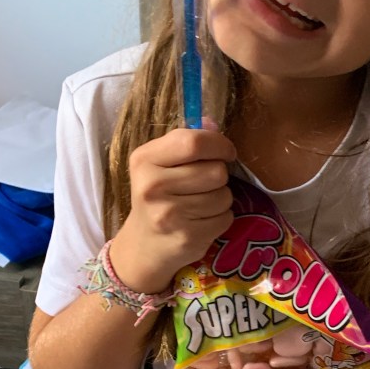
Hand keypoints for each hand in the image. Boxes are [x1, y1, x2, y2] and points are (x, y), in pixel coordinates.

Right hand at [110, 125, 235, 292]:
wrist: (144, 244)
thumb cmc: (157, 196)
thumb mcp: (160, 164)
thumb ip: (185, 141)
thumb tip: (213, 123)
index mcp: (144, 160)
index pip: (193, 142)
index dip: (219, 144)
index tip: (225, 152)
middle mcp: (152, 186)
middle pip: (216, 171)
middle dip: (219, 175)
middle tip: (204, 184)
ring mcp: (169, 215)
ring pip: (224, 196)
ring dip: (220, 198)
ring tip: (201, 204)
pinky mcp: (187, 238)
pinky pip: (225, 218)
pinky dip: (221, 218)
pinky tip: (202, 220)